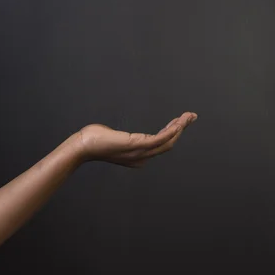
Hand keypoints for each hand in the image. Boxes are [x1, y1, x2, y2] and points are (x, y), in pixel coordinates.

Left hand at [76, 112, 197, 167]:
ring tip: (188, 116)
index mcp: (137, 157)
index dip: (172, 133)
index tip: (180, 122)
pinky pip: (160, 139)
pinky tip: (178, 123)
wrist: (83, 146)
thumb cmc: (93, 141)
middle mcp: (141, 157)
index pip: (160, 145)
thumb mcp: (114, 139)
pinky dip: (171, 130)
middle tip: (191, 116)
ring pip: (167, 141)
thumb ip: (123, 139)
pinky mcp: (137, 145)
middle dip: (181, 129)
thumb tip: (122, 136)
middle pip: (168, 144)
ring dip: (180, 127)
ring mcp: (140, 152)